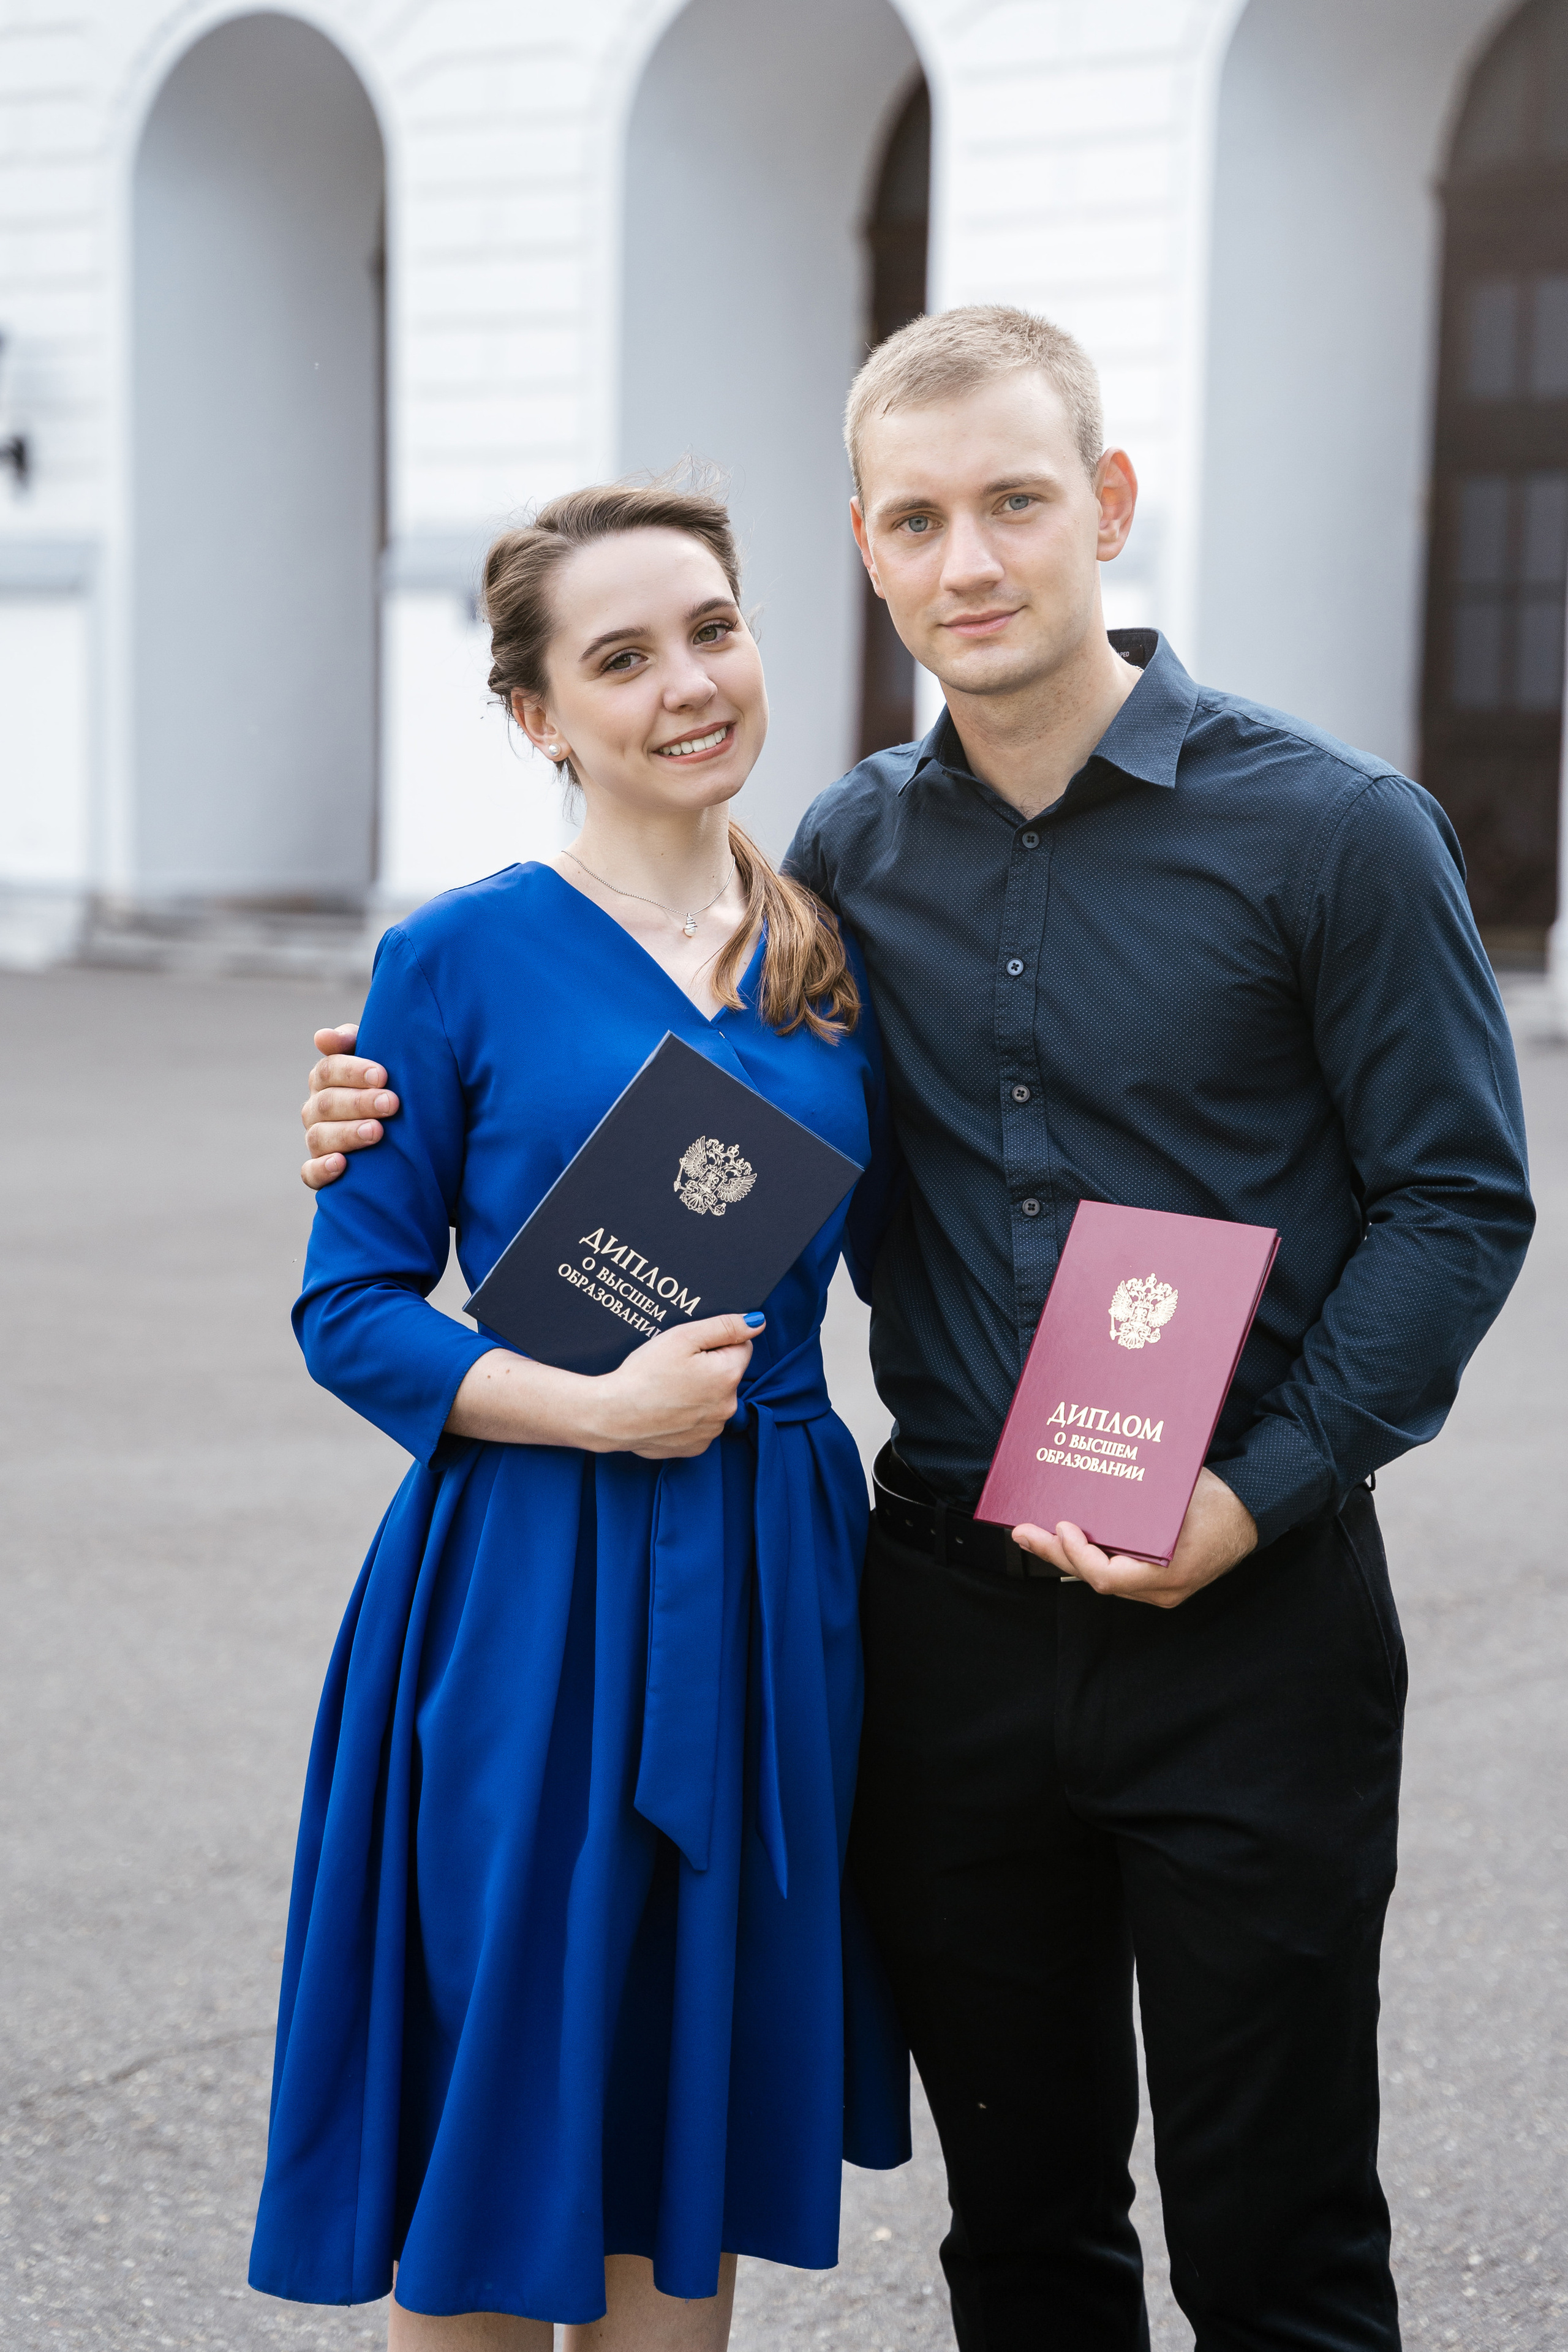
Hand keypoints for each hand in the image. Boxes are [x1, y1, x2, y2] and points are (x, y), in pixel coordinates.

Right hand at [300, 1022, 400, 1189]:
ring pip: (319, 1137)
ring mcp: (317, 1140)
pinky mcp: (319, 1171)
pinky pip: (310, 1173)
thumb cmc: (391, 1086)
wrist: (406, 1129)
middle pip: (326, 1103)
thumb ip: (353, 1042)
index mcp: (326, 1080)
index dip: (352, 1072)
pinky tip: (342, 1164)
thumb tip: (322, 1037)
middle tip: (391, 1103)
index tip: (383, 1075)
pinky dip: (322, 1169)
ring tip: (377, 1132)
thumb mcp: (380, 1058)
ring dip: (347, 1133)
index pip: (328, 1070)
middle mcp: (317, 1109)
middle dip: (359, 1102)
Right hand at [589, 1314, 759, 1456]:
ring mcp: (712, 1430)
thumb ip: (725, 1327)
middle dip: (708, 1368)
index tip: (691, 1349)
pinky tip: (666, 1409)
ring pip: (714, 1400)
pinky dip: (688, 1416)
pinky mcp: (697, 1446)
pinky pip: (701, 1424)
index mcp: (729, 1375)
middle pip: (727, 1375)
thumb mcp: (683, 1337)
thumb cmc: (645, 1374)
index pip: (741, 1347)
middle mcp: (728, 1407)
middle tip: (675, 1368)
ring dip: (699, 1393)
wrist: (613, 1415)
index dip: (715, 1342)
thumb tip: (757, 1323)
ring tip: (667, 1390)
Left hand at [1013, 1465, 1257, 1608]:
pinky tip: (1069, 1535)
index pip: (1107, 1578)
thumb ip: (1138, 1500)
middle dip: (1056, 1554)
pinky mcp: (1158, 1581)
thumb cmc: (1218, 1500)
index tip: (1061, 1526)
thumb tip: (1087, 1482)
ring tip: (1034, 1533)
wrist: (1253, 1513)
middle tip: (1022, 1532)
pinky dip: (1091, 1554)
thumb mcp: (1178, 1495)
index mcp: (1168, 1575)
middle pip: (1097, 1579)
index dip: (1077, 1554)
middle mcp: (1161, 1590)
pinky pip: (1116, 1571)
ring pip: (1102, 1576)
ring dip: (1068, 1555)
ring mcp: (1159, 1589)